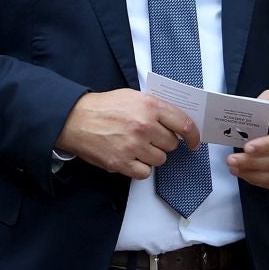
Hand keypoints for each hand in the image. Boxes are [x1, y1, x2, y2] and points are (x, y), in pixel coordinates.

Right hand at [56, 89, 200, 180]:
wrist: (75, 119)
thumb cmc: (103, 107)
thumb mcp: (132, 96)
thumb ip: (154, 108)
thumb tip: (175, 121)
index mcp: (149, 106)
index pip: (184, 124)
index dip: (193, 136)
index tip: (193, 142)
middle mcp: (144, 126)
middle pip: (171, 144)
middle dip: (163, 143)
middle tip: (150, 138)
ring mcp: (133, 146)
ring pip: (160, 160)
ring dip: (152, 156)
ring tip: (137, 147)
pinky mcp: (121, 163)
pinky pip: (145, 173)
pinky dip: (140, 168)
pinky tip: (131, 158)